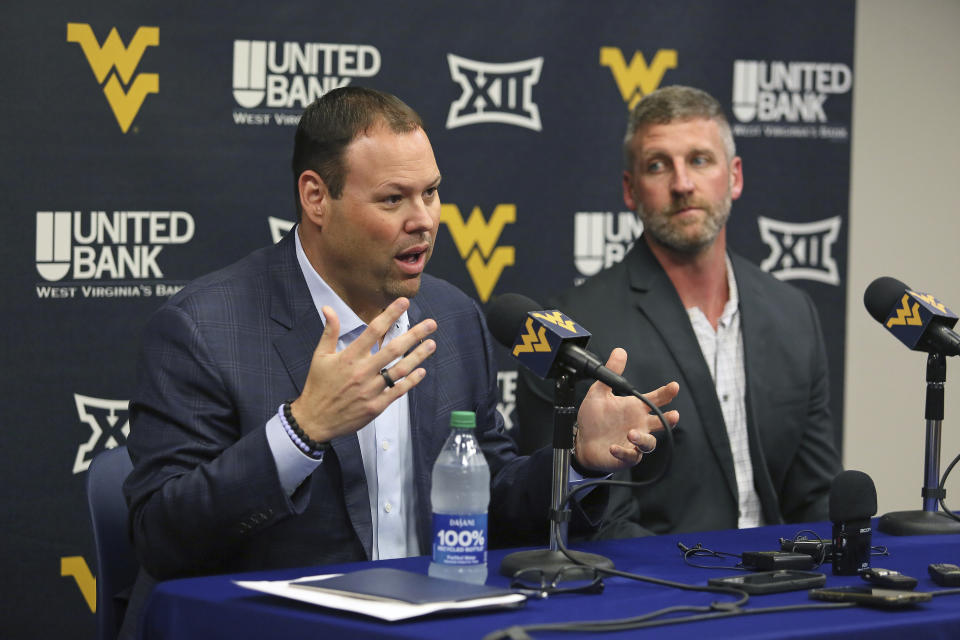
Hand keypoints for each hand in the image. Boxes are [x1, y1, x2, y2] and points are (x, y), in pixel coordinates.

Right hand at [291, 297, 436, 441]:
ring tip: (432, 344)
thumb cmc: (318, 385)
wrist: (314, 419)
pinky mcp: (376, 406)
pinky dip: (411, 381)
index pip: (373, 330)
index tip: (404, 302)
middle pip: (394, 349)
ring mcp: (371, 390)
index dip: (390, 315)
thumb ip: (329, 331)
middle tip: (431, 324)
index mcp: (349, 357)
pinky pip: (398, 391)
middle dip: (414, 334)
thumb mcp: (320, 356)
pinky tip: (422, 371)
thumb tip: (328, 308)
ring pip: (400, 370)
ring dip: (418, 356)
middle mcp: (362, 371)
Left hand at [573, 347, 678, 472]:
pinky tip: (614, 447)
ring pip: (649, 443)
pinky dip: (623, 452)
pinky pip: (630, 456)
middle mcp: (638, 424)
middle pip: (661, 422)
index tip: (673, 386)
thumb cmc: (594, 418)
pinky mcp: (626, 456)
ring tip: (631, 433)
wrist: (582, 441)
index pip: (656, 399)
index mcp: (635, 408)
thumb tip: (620, 352)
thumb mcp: (599, 392)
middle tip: (674, 414)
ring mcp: (634, 442)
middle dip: (670, 419)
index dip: (666, 393)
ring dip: (643, 439)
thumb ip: (611, 373)